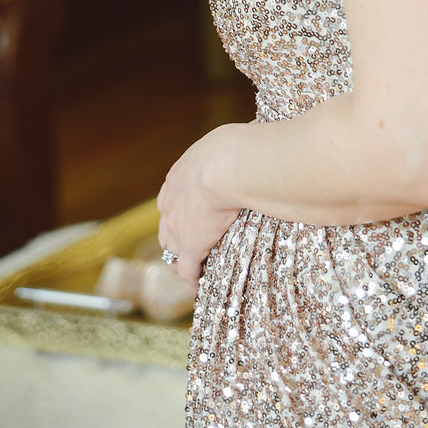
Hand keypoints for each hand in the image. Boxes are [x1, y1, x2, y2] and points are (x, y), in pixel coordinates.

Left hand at [157, 125, 244, 294]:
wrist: (228, 166)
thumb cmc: (237, 147)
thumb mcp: (231, 141)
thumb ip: (238, 148)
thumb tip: (260, 141)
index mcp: (179, 175)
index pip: (174, 197)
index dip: (182, 208)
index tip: (194, 214)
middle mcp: (171, 202)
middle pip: (167, 224)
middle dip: (176, 234)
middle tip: (192, 242)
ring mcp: (179, 226)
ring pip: (173, 248)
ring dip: (182, 258)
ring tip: (195, 266)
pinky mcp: (191, 246)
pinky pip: (188, 270)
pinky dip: (192, 279)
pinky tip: (199, 286)